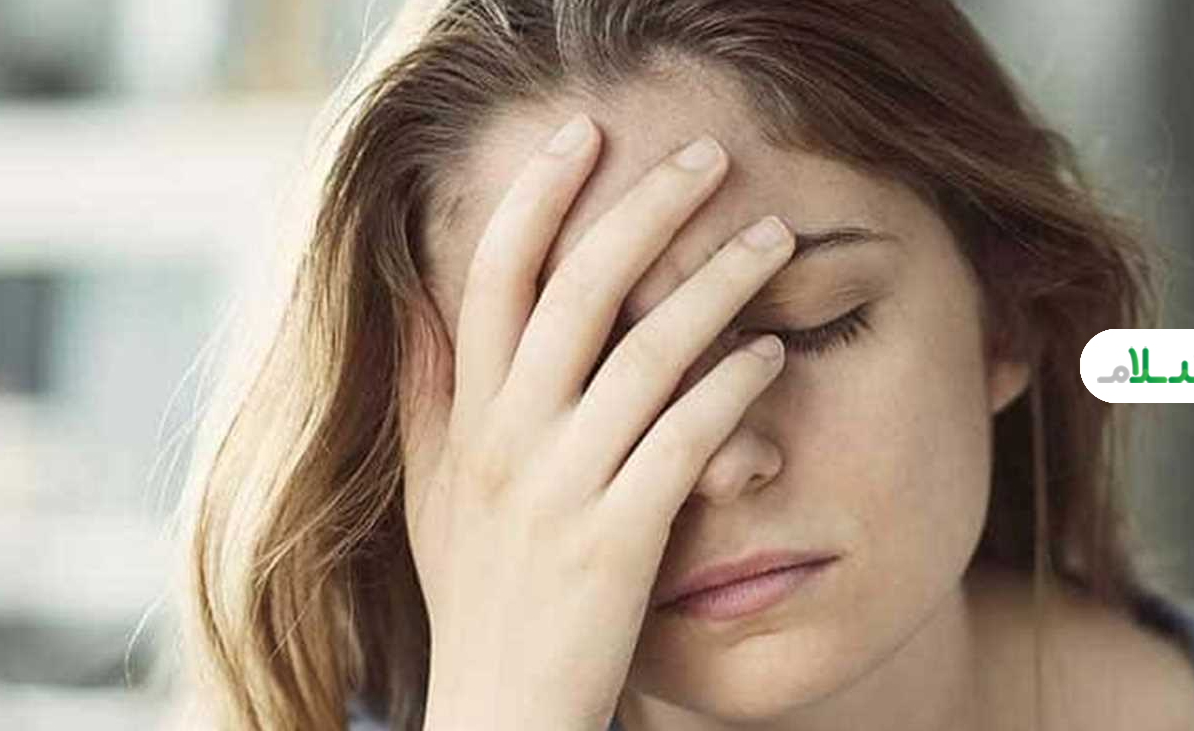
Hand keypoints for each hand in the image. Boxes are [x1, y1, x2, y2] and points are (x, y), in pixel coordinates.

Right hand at [403, 114, 794, 729]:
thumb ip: (423, 397)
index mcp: (467, 417)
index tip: (585, 135)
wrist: (498, 711)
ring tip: (771, 235)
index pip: (494, 278)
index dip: (536, 196)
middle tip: (709, 158)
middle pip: (577, 290)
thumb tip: (420, 306)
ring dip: (716, 283)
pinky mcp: (618, 539)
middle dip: (645, 210)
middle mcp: (509, 438)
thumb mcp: (430, 494)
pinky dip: (732, 385)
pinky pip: (684, 439)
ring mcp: (562, 488)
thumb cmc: (477, 597)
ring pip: (645, 354)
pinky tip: (773, 349)